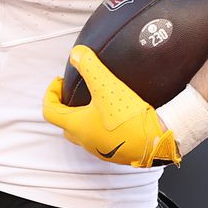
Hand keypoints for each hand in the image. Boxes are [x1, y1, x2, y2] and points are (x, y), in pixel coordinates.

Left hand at [43, 46, 180, 167]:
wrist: (157, 141)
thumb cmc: (129, 117)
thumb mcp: (107, 85)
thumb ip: (89, 66)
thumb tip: (76, 54)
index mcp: (77, 126)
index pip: (50, 111)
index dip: (50, 93)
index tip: (60, 81)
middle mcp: (85, 141)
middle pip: (65, 124)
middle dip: (65, 106)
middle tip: (73, 92)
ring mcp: (101, 150)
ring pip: (83, 133)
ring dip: (83, 118)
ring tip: (95, 102)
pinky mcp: (116, 154)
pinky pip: (100, 138)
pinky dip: (99, 126)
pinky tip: (114, 116)